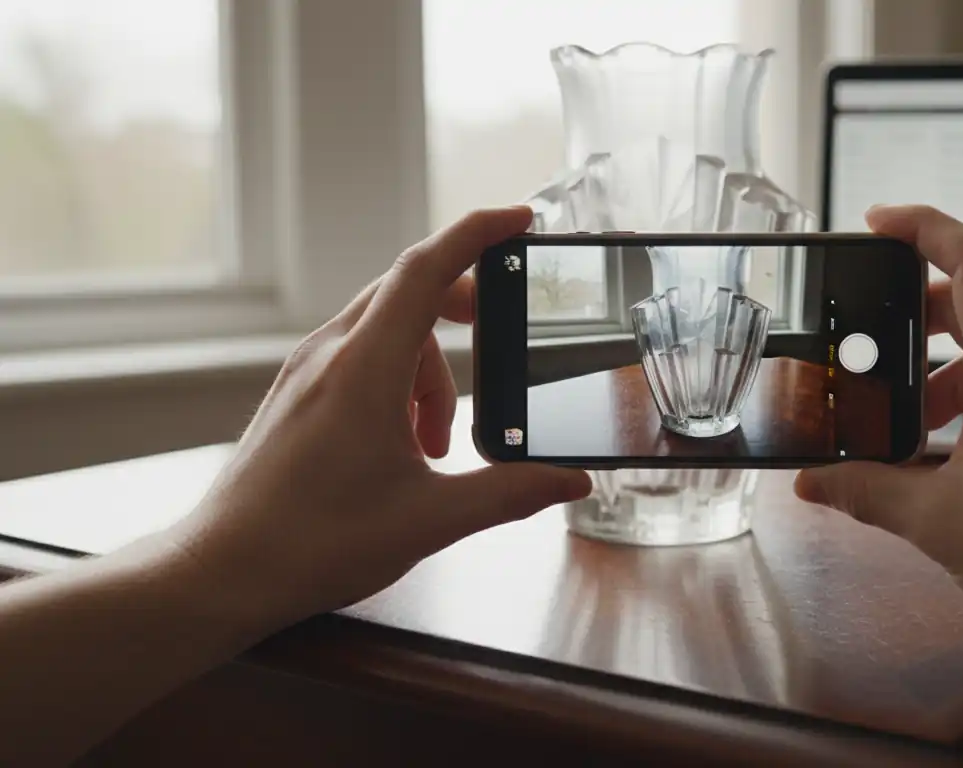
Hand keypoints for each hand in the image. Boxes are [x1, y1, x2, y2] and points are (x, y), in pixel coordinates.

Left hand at [159, 206, 590, 633]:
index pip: (426, 269)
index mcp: (363, 367)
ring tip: (438, 445)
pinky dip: (397, 385)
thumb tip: (569, 481)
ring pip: (386, 332)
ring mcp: (306, 371)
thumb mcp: (431, 520)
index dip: (477, 234)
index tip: (519, 220)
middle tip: (502, 336)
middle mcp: (329, 354)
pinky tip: (403, 446)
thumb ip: (510, 493)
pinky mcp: (296, 393)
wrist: (224, 571)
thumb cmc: (314, 543)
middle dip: (464, 310)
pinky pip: (359, 359)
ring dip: (429, 372)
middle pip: (409, 293)